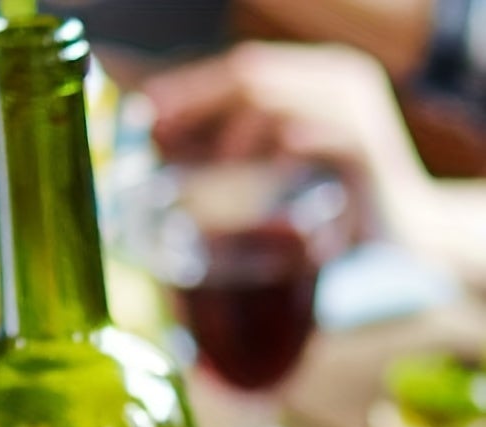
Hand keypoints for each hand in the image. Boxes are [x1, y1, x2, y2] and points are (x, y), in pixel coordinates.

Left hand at [144, 42, 425, 186]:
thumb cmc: (331, 203)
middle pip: (255, 76)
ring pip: (282, 103)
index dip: (191, 87)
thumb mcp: (277, 170)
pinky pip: (330, 139)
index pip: (245, 68)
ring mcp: (355, 112)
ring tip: (207, 163)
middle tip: (160, 134)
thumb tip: (161, 146)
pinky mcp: (370, 152)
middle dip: (199, 103)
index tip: (145, 111)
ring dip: (234, 132)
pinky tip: (271, 153)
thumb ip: (231, 152)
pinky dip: (297, 143)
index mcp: (314, 78)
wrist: (403, 235)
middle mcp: (337, 82)